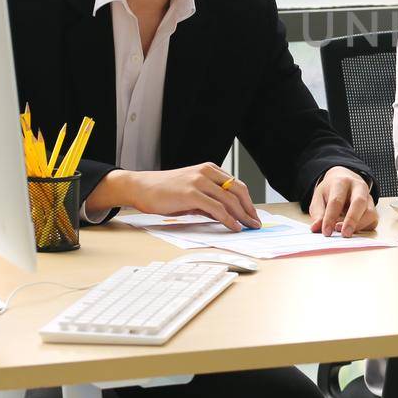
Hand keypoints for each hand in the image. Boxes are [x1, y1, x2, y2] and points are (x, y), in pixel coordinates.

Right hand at [111, 163, 260, 230]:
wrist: (141, 188)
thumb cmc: (165, 191)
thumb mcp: (192, 193)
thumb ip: (209, 201)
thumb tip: (226, 216)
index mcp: (209, 169)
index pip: (236, 184)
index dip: (247, 201)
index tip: (252, 214)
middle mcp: (207, 172)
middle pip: (238, 190)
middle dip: (249, 208)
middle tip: (255, 222)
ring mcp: (199, 181)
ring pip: (229, 200)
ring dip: (242, 216)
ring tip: (248, 227)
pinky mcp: (192, 193)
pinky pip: (217, 208)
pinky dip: (228, 219)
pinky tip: (234, 227)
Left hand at [309, 167, 377, 236]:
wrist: (344, 179)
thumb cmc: (331, 191)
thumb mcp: (319, 198)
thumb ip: (318, 214)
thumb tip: (316, 228)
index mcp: (341, 182)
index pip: (336, 201)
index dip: (330, 218)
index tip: (326, 231)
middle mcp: (358, 187)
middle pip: (359, 202)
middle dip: (352, 220)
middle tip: (344, 234)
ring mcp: (368, 197)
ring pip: (370, 212)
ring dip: (358, 226)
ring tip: (345, 233)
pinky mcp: (373, 208)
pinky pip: (372, 221)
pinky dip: (363, 228)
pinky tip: (353, 231)